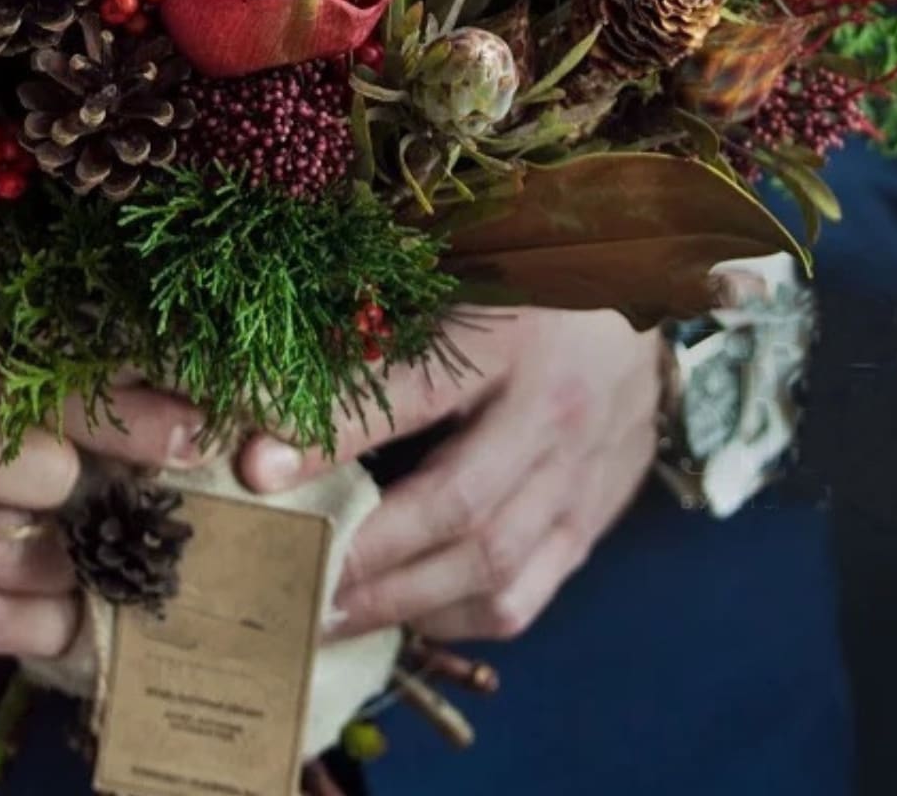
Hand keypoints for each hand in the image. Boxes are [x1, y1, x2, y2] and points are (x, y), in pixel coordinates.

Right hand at [0, 306, 203, 658]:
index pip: (14, 350)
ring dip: (59, 559)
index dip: (109, 398)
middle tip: (142, 496)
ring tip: (118, 554)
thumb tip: (270, 450)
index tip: (195, 433)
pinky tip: (79, 607)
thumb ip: (184, 375)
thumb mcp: (113, 349)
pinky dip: (33, 622)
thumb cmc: (69, 382)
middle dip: (60, 476)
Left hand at [238, 309, 659, 642]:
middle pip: (457, 508)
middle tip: (287, 578)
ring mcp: (584, 474)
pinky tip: (409, 612)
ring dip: (404, 603)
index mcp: (511, 334)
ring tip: (331, 614)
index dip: (332, 435)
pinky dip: (460, 616)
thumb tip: (281, 384)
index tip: (255, 465)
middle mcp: (554, 412)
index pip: (413, 395)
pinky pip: (530, 593)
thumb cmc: (527, 281)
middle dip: (363, 555)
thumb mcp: (463, 280)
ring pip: (494, 567)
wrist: (640, 296)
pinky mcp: (596, 516)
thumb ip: (383, 326)